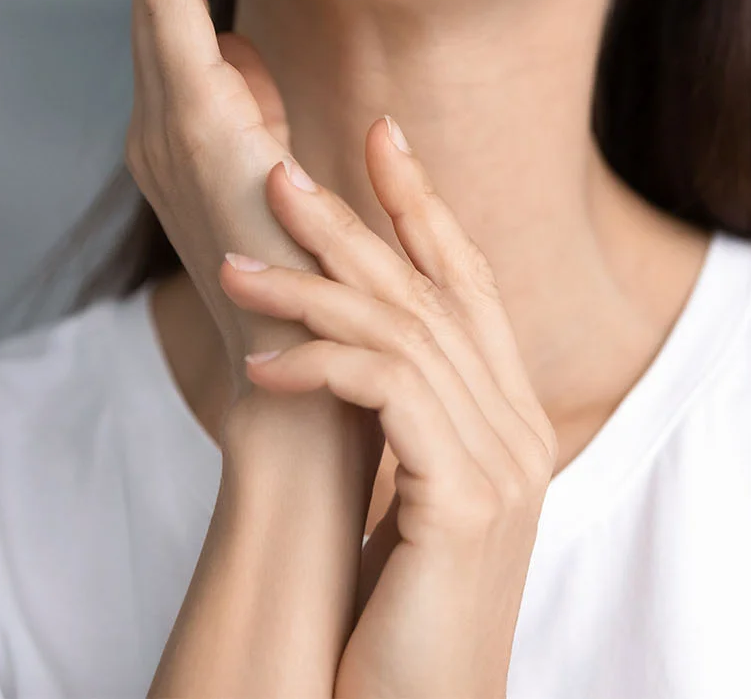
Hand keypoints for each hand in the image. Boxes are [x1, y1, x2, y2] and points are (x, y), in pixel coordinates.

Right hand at [126, 0, 323, 396]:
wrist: (307, 395)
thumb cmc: (315, 298)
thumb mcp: (282, 182)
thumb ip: (253, 117)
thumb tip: (243, 53)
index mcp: (192, 135)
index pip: (180, 10)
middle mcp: (165, 127)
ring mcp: (170, 133)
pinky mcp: (197, 139)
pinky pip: (175, 18)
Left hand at [218, 114, 558, 698]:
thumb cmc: (399, 613)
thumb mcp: (409, 491)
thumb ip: (405, 412)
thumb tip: (346, 336)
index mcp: (507, 412)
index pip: (469, 280)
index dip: (423, 202)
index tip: (379, 136)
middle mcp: (517, 423)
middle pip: (431, 288)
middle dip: (356, 219)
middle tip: (281, 172)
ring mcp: (502, 459)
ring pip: (401, 330)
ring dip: (310, 290)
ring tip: (233, 267)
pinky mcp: (466, 498)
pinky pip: (387, 395)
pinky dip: (319, 366)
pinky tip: (259, 368)